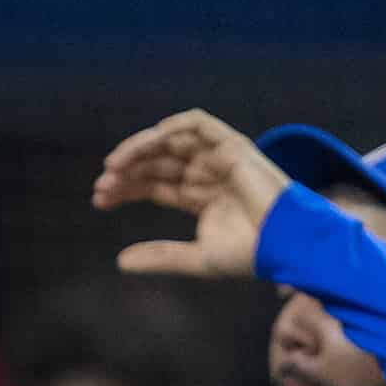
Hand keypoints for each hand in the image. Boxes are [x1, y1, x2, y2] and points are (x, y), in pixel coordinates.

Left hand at [96, 109, 294, 281]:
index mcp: (200, 197)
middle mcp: (207, 174)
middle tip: (102, 186)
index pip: (153, 184)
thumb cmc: (250, 254)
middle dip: (126, 172)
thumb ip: (160, 257)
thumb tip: (119, 262)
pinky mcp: (233, 146)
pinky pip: (198, 124)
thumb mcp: (195, 258)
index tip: (99, 199)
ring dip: (140, 149)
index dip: (125, 188)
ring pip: (170, 142)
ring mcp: (220, 158)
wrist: (286, 245)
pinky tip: (147, 142)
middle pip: (156, 163)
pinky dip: (172, 127)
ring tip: (114, 166)